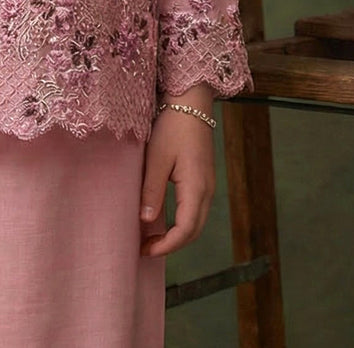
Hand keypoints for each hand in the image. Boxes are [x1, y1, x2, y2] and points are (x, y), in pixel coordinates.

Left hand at [139, 85, 215, 257]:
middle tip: (145, 248)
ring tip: (152, 237)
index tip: (145, 250)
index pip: (185, 231)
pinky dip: (182, 221)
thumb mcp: (157, 158)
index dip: (166, 246)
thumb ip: (152, 191)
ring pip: (196, 222)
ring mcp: (208, 185)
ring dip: (177, 235)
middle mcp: (207, 191)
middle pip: (193, 231)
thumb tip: (146, 221)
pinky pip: (196, 209)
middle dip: (171, 245)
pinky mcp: (204, 178)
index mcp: (196, 188)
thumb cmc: (172, 127)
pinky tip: (164, 219)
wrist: (191, 102)